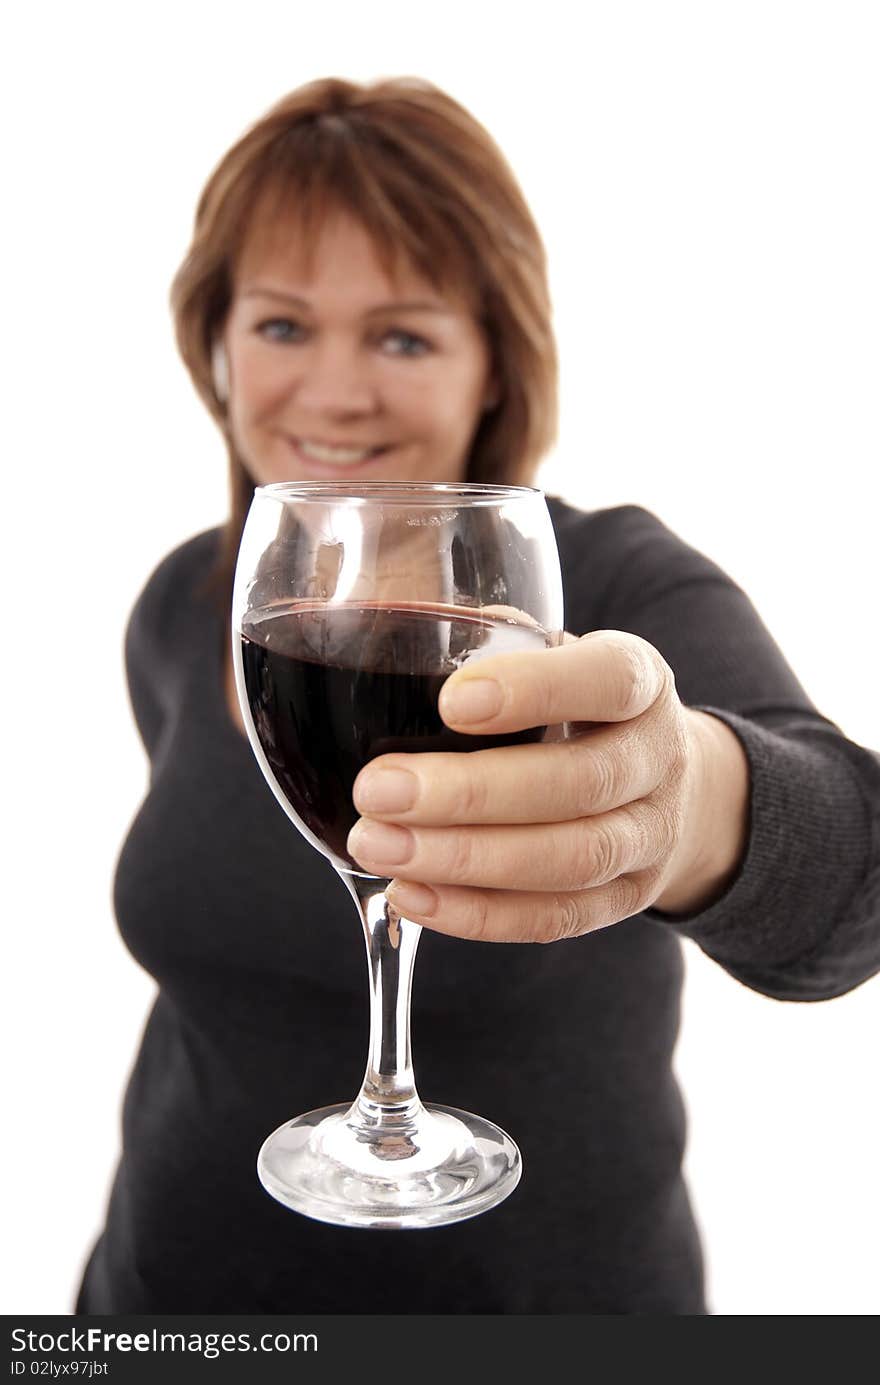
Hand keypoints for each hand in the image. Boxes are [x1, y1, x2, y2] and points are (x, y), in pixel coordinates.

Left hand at [346, 630, 749, 941]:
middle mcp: (658, 759)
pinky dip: (477, 914)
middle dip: (471, 794)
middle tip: (376, 790)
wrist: (664, 780)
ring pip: (570, 861)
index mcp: (640, 681)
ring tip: (378, 845)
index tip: (450, 702)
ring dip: (465, 860)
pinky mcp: (625, 900)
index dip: (535, 691)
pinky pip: (555, 919)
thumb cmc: (579, 704)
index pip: (607, 681)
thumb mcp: (558, 653)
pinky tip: (408, 893)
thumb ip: (500, 642)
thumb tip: (415, 630)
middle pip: (580, 785)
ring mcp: (650, 838)